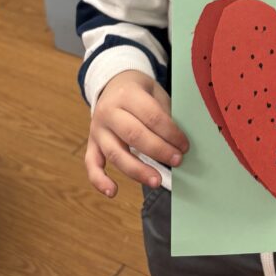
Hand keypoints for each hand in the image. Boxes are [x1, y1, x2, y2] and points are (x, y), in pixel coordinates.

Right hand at [84, 70, 188, 196]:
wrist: (113, 83)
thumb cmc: (139, 92)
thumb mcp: (154, 92)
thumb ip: (164, 114)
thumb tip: (179, 142)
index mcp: (127, 94)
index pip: (151, 116)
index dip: (170, 133)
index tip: (184, 145)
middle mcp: (108, 111)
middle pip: (134, 135)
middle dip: (159, 151)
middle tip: (177, 160)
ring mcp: (97, 129)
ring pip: (115, 153)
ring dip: (137, 170)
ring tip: (156, 181)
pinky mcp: (92, 143)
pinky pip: (91, 164)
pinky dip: (99, 180)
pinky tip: (113, 192)